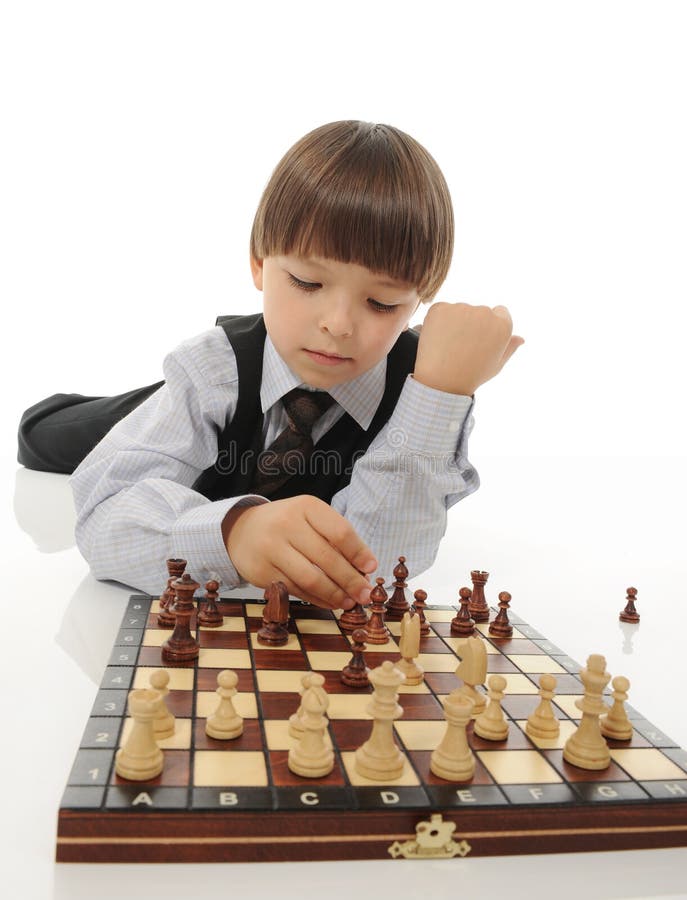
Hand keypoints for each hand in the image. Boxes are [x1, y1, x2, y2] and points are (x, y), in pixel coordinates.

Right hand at [222, 496, 376, 609]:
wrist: (241, 530)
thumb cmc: (287, 524)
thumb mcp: (310, 519)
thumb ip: (335, 538)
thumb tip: (364, 570)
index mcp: (305, 506)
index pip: (340, 531)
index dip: (359, 553)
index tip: (371, 568)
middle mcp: (286, 524)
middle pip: (327, 558)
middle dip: (351, 580)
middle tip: (365, 594)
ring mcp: (271, 549)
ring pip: (311, 579)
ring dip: (335, 594)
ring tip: (349, 602)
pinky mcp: (261, 572)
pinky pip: (296, 590)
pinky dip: (317, 599)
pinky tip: (330, 602)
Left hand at [413, 302, 523, 395]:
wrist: (442, 381)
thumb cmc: (471, 376)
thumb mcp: (496, 365)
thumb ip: (509, 348)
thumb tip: (520, 338)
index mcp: (502, 325)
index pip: (500, 312)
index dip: (490, 327)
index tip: (481, 340)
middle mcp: (484, 312)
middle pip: (479, 311)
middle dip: (472, 324)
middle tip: (463, 347)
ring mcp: (461, 308)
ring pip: (460, 311)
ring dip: (455, 322)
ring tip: (450, 346)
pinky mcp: (440, 308)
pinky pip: (441, 310)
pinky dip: (439, 321)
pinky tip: (438, 339)